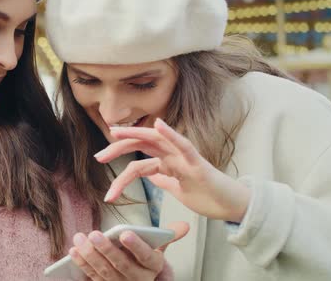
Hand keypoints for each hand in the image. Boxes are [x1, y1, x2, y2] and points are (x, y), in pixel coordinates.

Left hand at [70, 222, 188, 280]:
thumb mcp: (158, 251)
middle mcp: (138, 278)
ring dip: (90, 255)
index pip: (147, 256)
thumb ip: (167, 237)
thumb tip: (185, 225)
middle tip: (94, 233)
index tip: (125, 234)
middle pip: (122, 265)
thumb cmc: (145, 261)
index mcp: (153, 266)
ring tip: (79, 238)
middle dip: (106, 249)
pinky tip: (74, 251)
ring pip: (104, 271)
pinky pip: (93, 276)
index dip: (136, 245)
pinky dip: (82, 264)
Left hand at [96, 118, 249, 222]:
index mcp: (167, 163)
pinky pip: (183, 145)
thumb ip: (165, 181)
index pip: (138, 158)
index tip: (101, 161)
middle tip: (98, 157)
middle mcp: (173, 155)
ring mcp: (185, 157)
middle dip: (118, 149)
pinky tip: (158, 124)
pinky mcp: (197, 163)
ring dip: (134, 134)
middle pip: (141, 145)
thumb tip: (152, 176)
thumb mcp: (177, 190)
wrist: (231, 207)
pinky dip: (170, 133)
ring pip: (156, 140)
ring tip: (115, 133)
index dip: (119, 160)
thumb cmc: (207, 197)